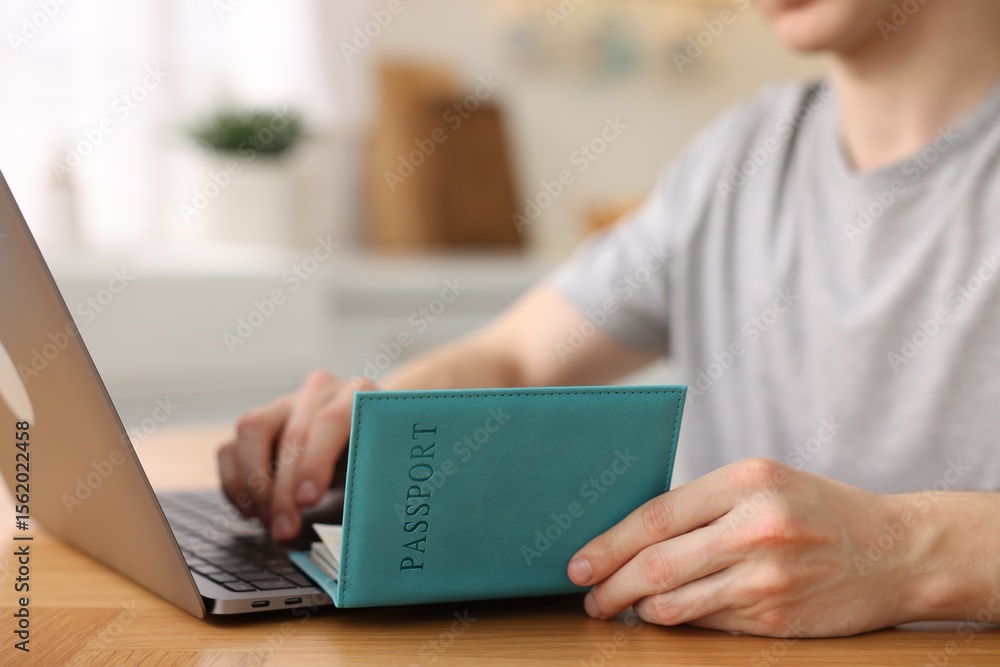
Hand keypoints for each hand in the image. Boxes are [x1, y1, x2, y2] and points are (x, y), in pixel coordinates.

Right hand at [217, 372, 377, 540]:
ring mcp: (284, 402)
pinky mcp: (258, 422)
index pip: (330, 422)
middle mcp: (319, 390)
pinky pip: (230, 449)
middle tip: (285, 530)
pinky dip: (235, 486)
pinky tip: (254, 513)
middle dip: (283, 490)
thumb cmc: (376, 458)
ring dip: (254, 485)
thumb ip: (367, 487)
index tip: (307, 501)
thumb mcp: (380, 467)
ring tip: (270, 522)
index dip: (315, 462)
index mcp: (358, 394)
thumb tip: (350, 529)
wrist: (366, 436)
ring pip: (251, 431)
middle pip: (290, 435)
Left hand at [566, 458, 912, 636]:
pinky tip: (663, 615)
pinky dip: (678, 620)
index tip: (579, 560)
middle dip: (611, 583)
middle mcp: (757, 526)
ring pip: (675, 601)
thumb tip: (633, 536)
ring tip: (617, 607)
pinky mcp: (777, 618)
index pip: (657, 515)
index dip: (610, 543)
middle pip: (657, 562)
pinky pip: (708, 622)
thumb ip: (705, 504)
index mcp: (747, 480)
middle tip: (588, 594)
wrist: (898, 550)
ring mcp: (768, 576)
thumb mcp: (765, 482)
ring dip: (637, 609)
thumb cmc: (819, 510)